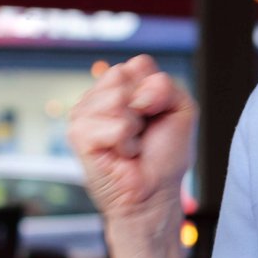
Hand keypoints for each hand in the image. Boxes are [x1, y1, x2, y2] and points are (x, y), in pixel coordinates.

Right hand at [66, 55, 195, 225]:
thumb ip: (165, 85)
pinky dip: (126, 143)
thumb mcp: (180, 110)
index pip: (139, 63)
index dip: (156, 90)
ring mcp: (83, 114)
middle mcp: (98, 97)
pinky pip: (116, 126)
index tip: (155, 115)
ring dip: (134, 127)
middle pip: (122, 74)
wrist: (154, 193)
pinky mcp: (78, 135)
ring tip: (130, 144)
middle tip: (141, 132)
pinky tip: (122, 155)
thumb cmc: (163, 156)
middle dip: (145, 106)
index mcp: (120, 87)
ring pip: (117, 99)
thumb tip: (135, 94)